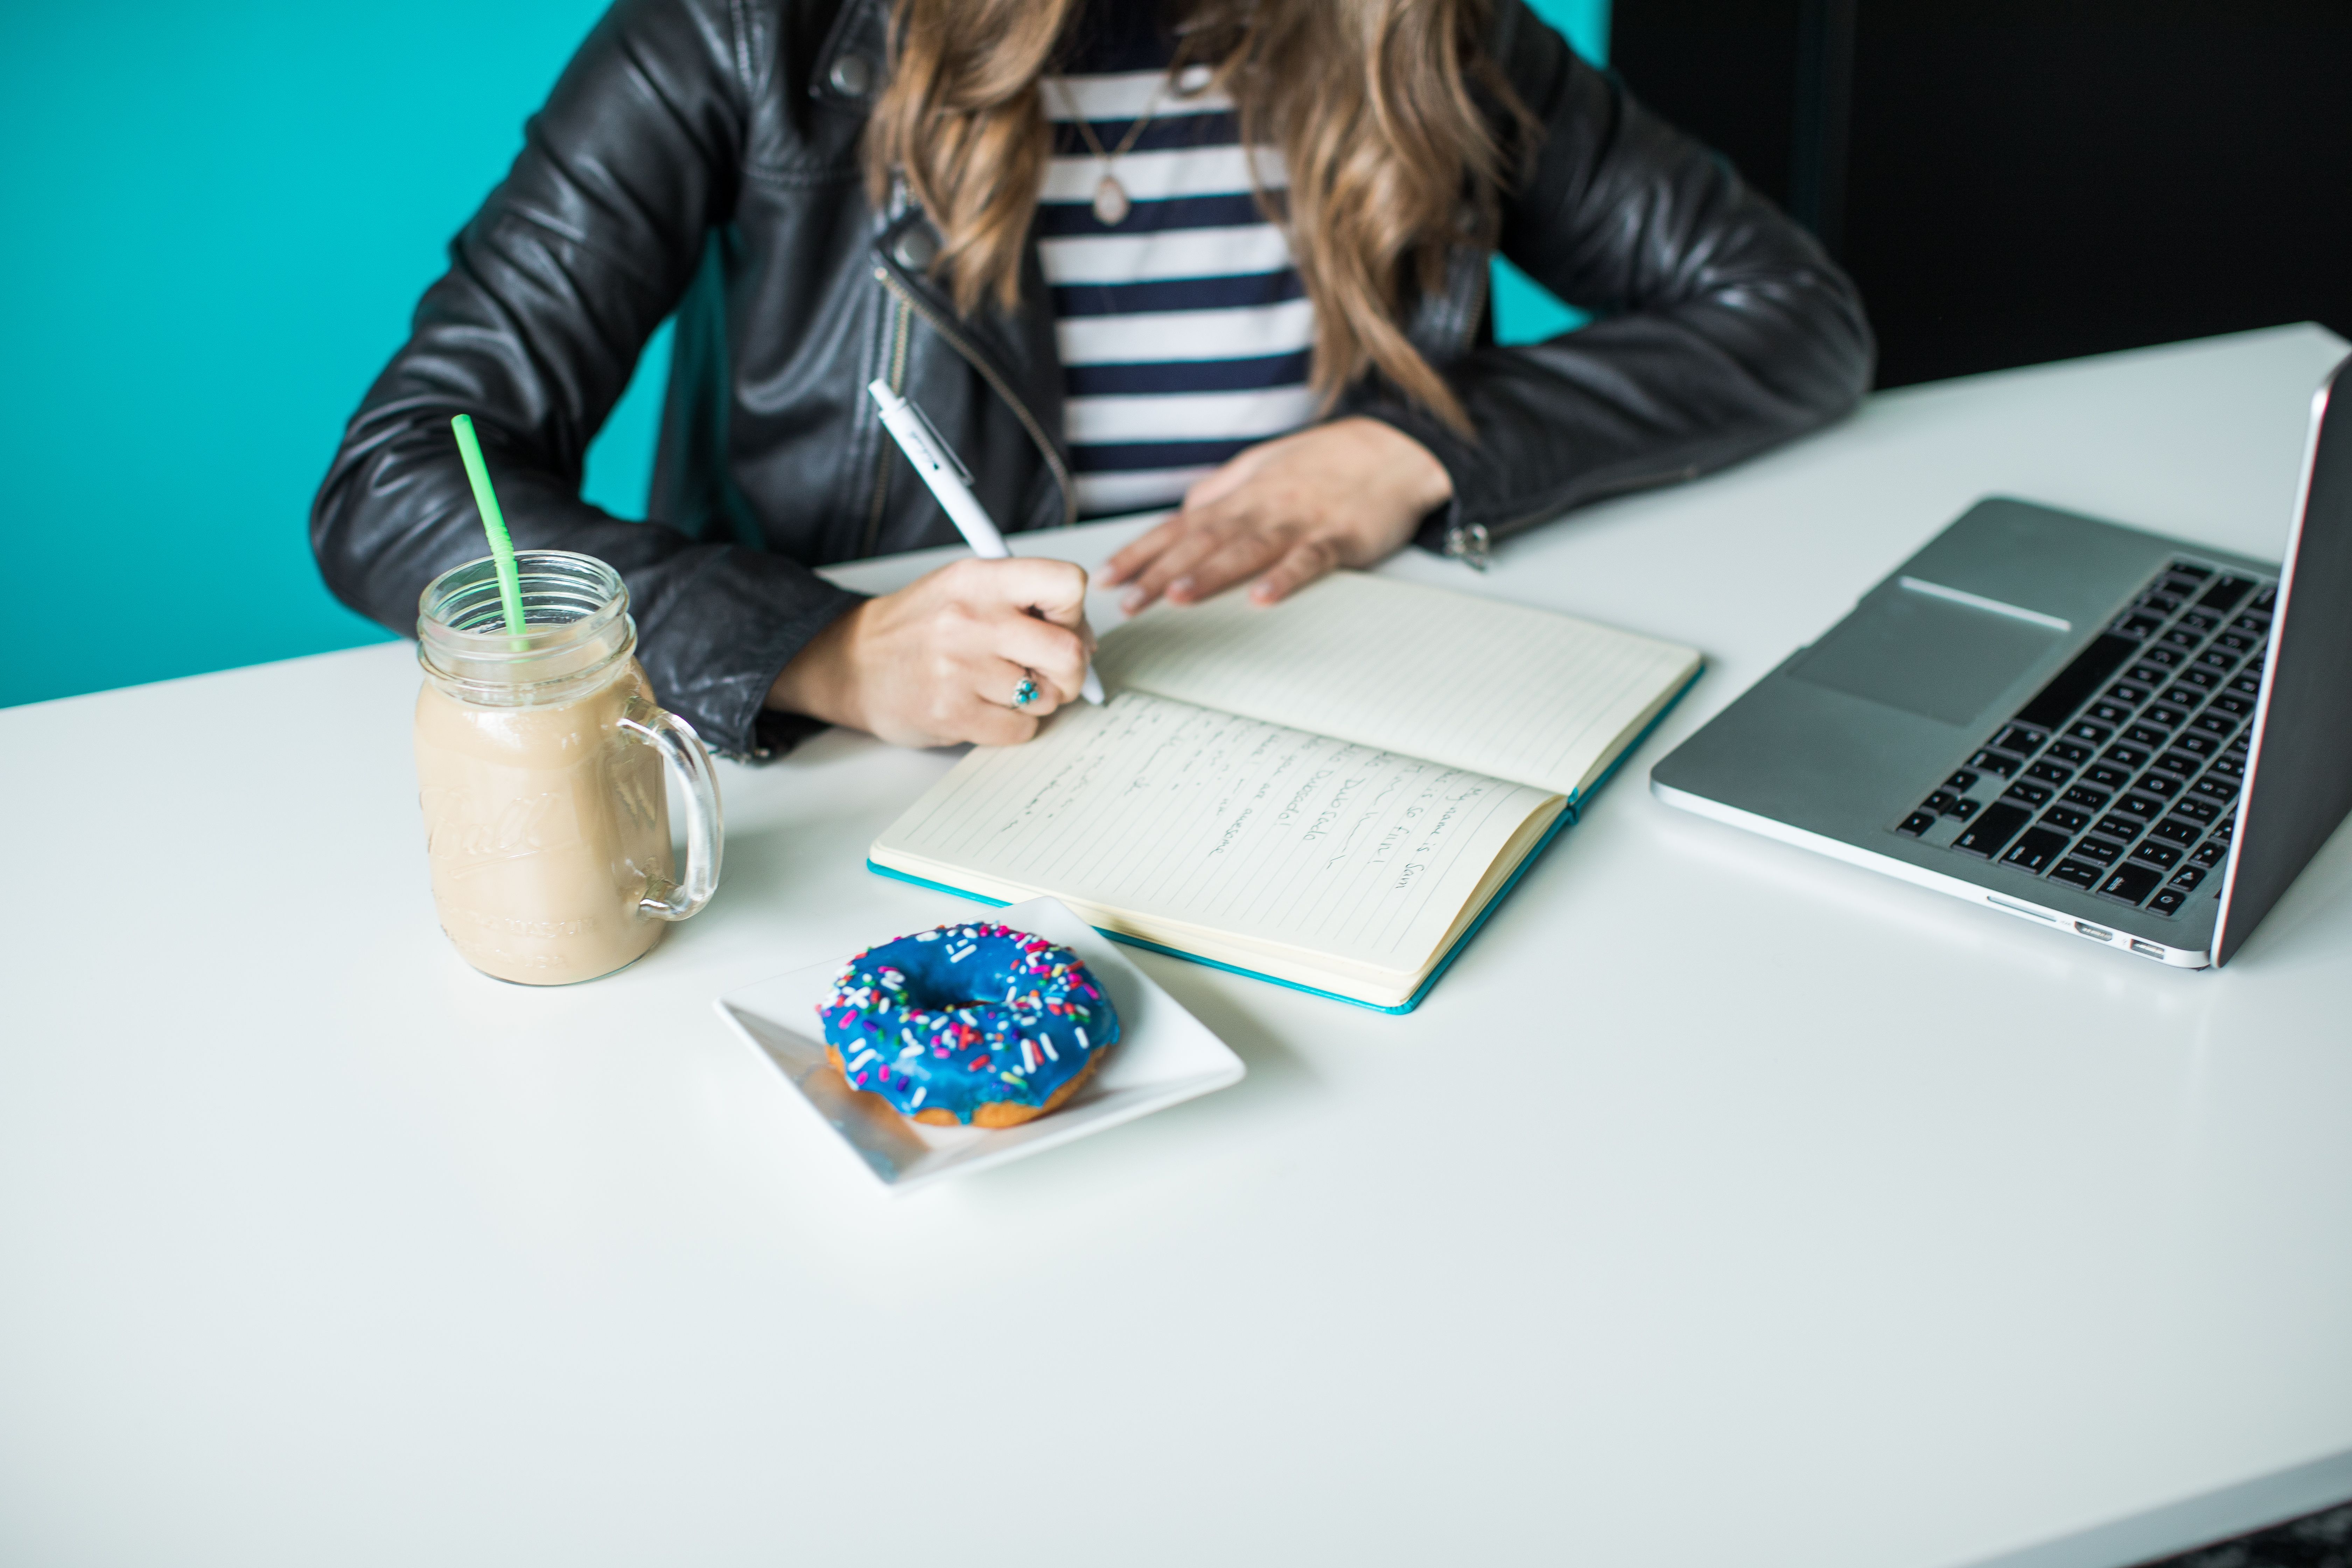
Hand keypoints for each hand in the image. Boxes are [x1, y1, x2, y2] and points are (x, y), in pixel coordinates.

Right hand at [767, 557, 1094, 747]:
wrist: (851, 663)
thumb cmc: (918, 627)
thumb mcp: (966, 589)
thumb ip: (1024, 602)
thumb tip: (1087, 641)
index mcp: (979, 579)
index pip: (1067, 584)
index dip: (1074, 612)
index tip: (1060, 626)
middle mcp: (971, 619)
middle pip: (1068, 651)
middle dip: (1070, 671)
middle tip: (1049, 673)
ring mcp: (960, 669)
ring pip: (1046, 696)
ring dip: (1036, 700)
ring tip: (1002, 687)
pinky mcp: (952, 712)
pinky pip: (1019, 730)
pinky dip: (1012, 726)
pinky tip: (985, 708)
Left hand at [1100, 417, 1453, 612]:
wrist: (1393, 448)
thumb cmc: (1325, 462)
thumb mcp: (1263, 467)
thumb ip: (1222, 493)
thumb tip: (1185, 512)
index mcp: (1239, 497)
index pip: (1177, 527)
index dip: (1140, 552)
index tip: (1106, 578)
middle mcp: (1260, 508)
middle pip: (1201, 542)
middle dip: (1159, 572)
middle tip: (1125, 604)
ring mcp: (1299, 522)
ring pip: (1245, 550)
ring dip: (1208, 574)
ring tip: (1175, 598)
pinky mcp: (1339, 537)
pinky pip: (1308, 561)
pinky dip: (1284, 579)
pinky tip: (1263, 598)